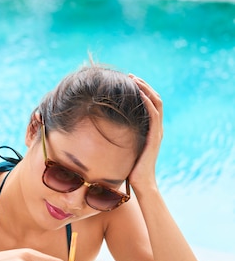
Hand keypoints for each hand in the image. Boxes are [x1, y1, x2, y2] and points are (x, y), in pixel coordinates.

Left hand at [128, 75, 162, 191]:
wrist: (141, 184)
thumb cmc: (131, 171)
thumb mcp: (124, 150)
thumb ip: (120, 140)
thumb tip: (102, 134)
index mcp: (151, 131)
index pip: (150, 105)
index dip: (142, 91)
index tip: (130, 82)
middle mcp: (156, 129)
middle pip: (155, 100)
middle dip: (144, 86)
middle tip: (131, 76)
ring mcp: (157, 133)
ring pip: (156, 103)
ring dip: (146, 89)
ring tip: (134, 79)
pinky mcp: (155, 137)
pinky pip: (154, 115)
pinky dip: (147, 102)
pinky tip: (139, 94)